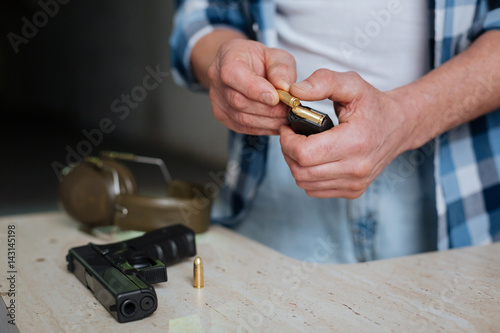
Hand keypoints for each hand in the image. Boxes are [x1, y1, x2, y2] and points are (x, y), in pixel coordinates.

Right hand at [206, 39, 296, 134]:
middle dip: (268, 109)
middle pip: (239, 101)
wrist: (242, 67)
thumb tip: (285, 88)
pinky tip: (276, 123)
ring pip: (241, 118)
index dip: (254, 89)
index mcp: (228, 58)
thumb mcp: (276, 55)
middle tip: (289, 110)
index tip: (275, 98)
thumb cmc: (258, 59)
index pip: (233, 74)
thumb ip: (281, 69)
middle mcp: (217, 80)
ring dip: (268, 121)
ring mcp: (217, 100)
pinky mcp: (222, 116)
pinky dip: (263, 128)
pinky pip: (243, 127)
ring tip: (285, 118)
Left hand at [280, 69, 412, 198]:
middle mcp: (357, 168)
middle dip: (288, 152)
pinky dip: (307, 175)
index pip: (304, 153)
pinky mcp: (353, 191)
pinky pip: (314, 189)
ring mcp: (356, 183)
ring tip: (302, 145)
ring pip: (304, 182)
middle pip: (301, 171)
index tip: (288, 127)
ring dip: (295, 164)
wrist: (399, 126)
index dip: (287, 140)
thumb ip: (323, 82)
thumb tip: (295, 91)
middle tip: (291, 136)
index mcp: (355, 141)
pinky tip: (313, 158)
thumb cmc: (373, 105)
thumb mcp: (352, 84)